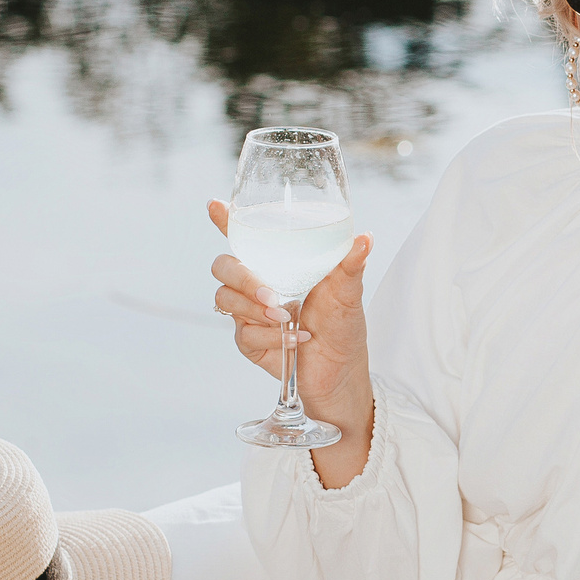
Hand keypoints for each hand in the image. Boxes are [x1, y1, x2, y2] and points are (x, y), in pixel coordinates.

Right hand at [208, 201, 377, 473]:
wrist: (341, 373)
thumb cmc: (343, 327)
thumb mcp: (348, 293)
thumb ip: (350, 265)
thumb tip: (364, 238)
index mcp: (277, 265)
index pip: (245, 238)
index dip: (227, 221)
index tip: (215, 205)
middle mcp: (257, 284)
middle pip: (223, 266)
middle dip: (241, 276)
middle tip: (271, 294)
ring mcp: (248, 313)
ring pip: (224, 299)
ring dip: (254, 308)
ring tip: (287, 317)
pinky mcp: (249, 341)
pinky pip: (242, 333)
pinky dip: (270, 336)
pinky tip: (297, 340)